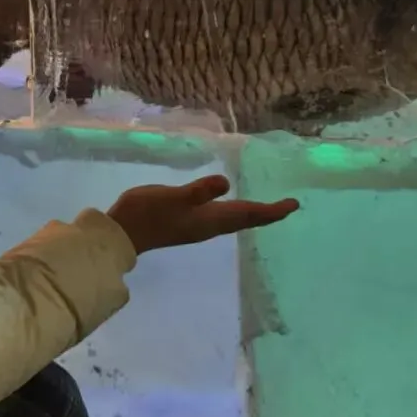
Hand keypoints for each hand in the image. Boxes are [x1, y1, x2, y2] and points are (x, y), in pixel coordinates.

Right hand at [107, 175, 298, 254]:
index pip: (249, 215)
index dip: (272, 210)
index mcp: (211, 220)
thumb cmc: (148, 213)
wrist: (123, 234)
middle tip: (287, 206)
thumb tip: (226, 182)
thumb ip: (199, 191)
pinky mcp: (187, 225)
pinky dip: (234, 213)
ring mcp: (198, 228)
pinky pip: (221, 219)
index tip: (294, 205)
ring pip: (234, 221)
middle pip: (246, 220)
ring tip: (266, 208)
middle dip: (266, 214)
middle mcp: (210, 227)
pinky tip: (228, 208)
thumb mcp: (173, 197)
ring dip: (252, 215)